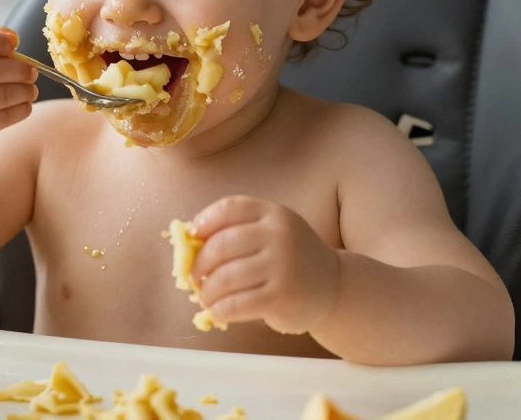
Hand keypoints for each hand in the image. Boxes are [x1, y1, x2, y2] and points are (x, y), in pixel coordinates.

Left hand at [190, 196, 341, 334]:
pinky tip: (218, 312)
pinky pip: (236, 304)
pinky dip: (219, 310)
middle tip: (193, 278)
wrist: (333, 287)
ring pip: (225, 278)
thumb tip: (188, 244)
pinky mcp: (281, 297)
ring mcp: (281, 266)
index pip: (229, 209)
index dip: (204, 222)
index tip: (193, 238)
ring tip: (205, 298)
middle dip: (199, 265)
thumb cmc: (291, 259)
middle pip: (221, 245)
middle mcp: (279, 235)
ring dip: (207, 292)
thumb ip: (238, 231)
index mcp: (273, 214)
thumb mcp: (272, 234)